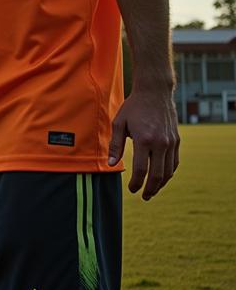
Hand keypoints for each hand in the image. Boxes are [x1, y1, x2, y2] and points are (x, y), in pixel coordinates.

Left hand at [107, 78, 179, 199]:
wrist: (155, 92)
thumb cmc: (133, 107)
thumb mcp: (119, 123)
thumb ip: (116, 145)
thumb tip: (112, 164)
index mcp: (144, 139)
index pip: (141, 169)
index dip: (137, 183)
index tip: (132, 190)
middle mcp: (160, 143)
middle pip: (158, 175)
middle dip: (150, 189)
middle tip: (144, 196)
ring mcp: (171, 142)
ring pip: (169, 171)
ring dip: (161, 184)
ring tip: (152, 190)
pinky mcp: (177, 140)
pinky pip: (174, 162)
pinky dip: (169, 172)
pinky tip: (162, 177)